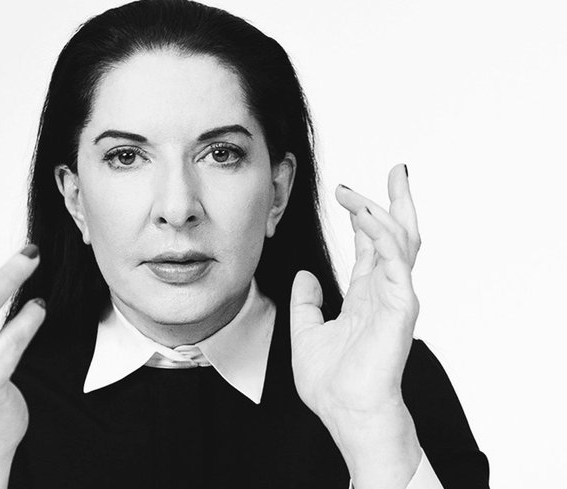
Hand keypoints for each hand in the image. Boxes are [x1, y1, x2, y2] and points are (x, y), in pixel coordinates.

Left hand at [289, 164, 421, 486]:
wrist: (345, 412)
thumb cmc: (331, 383)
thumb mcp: (306, 333)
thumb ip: (306, 303)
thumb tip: (305, 275)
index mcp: (366, 295)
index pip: (373, 246)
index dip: (364, 216)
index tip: (349, 190)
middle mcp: (385, 291)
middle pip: (397, 235)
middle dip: (397, 199)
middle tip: (396, 168)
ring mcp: (395, 297)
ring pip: (401, 241)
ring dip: (384, 209)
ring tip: (366, 187)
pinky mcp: (400, 307)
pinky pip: (396, 261)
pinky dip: (384, 236)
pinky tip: (367, 217)